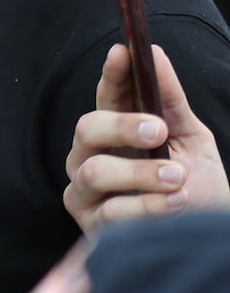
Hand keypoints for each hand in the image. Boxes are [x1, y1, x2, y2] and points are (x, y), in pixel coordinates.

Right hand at [63, 43, 229, 233]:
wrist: (206, 239)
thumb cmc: (195, 186)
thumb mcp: (191, 139)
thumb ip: (170, 100)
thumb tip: (154, 53)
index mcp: (112, 132)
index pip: (105, 96)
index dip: (111, 75)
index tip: (123, 54)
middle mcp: (89, 157)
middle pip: (86, 128)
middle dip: (122, 126)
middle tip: (159, 130)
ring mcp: (86, 192)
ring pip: (95, 171)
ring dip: (140, 173)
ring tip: (178, 178)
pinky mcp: (91, 226)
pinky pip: (112, 211)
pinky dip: (148, 205)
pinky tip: (176, 203)